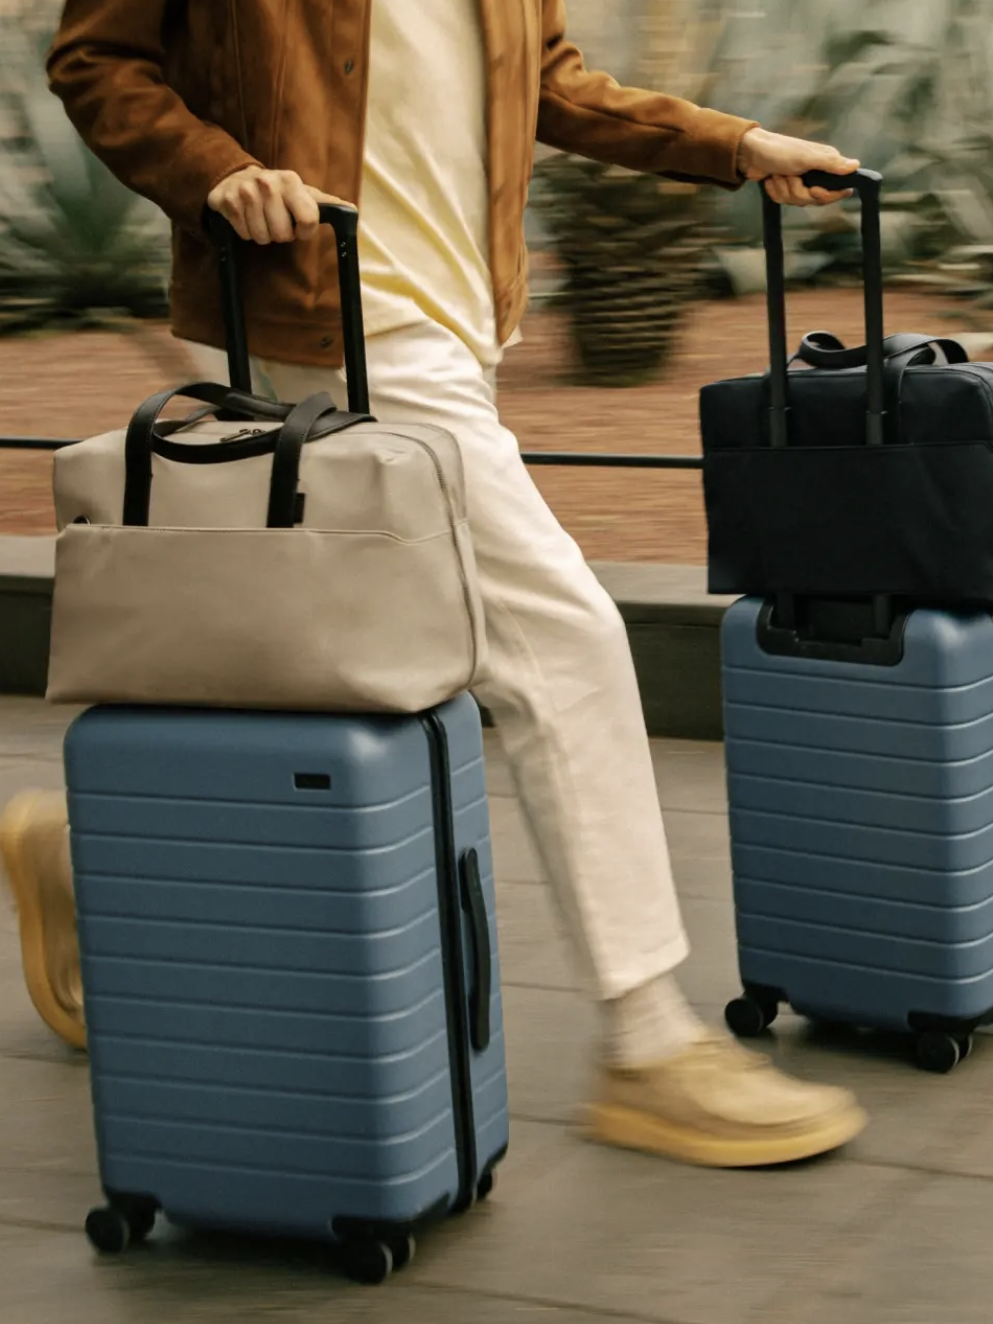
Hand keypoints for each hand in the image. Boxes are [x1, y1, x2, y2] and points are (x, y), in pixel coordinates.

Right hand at [206, 166, 353, 243]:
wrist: (237, 176)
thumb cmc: (277, 192)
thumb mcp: (302, 192)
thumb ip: (326, 203)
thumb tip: (351, 210)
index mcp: (290, 181)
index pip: (308, 221)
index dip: (304, 231)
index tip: (299, 225)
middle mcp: (267, 183)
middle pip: (282, 235)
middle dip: (280, 233)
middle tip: (276, 219)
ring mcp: (245, 191)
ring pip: (262, 237)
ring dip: (263, 233)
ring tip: (261, 217)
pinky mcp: (227, 201)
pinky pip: (244, 234)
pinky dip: (246, 231)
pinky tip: (247, 217)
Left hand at [737, 128, 859, 206]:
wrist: (750, 154)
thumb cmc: (780, 150)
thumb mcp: (807, 157)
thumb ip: (831, 164)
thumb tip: (856, 166)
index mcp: (826, 163)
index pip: (838, 189)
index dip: (827, 195)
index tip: (815, 190)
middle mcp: (816, 173)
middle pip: (815, 199)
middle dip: (798, 192)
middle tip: (790, 177)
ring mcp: (800, 181)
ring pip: (797, 201)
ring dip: (784, 190)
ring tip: (778, 174)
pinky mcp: (786, 188)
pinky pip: (784, 201)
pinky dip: (775, 192)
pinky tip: (770, 179)